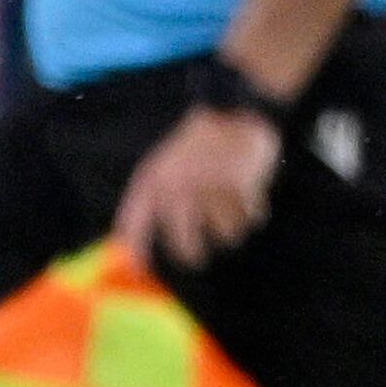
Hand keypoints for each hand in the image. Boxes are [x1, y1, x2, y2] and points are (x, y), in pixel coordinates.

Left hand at [111, 107, 281, 269]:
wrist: (230, 113)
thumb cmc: (193, 148)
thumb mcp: (159, 168)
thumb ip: (146, 207)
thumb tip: (131, 252)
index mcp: (154, 181)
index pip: (135, 225)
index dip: (136, 252)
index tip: (141, 273)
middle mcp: (179, 187)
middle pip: (186, 246)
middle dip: (192, 256)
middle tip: (197, 256)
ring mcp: (210, 188)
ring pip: (227, 236)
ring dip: (232, 227)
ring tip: (229, 206)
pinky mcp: (240, 186)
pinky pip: (251, 219)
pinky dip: (253, 211)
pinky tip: (247, 194)